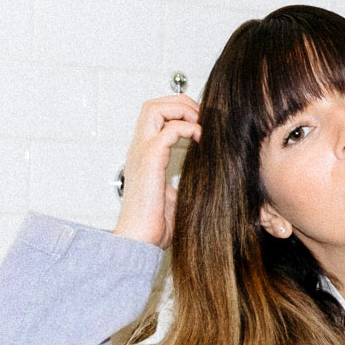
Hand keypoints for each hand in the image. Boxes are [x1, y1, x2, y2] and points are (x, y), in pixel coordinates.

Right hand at [112, 94, 201, 247]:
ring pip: (154, 109)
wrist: (139, 241)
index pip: (155, 116)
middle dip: (180, 102)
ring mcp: (142, 153)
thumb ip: (184, 181)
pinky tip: (200, 140)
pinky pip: (168, 130)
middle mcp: (139, 149)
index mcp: (144, 155)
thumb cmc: (154, 226)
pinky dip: (187, 128)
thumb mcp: (175, 196)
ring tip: (200, 124)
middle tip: (203, 117)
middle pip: (152, 105)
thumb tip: (206, 178)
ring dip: (182, 109)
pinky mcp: (150, 161)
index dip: (178, 110)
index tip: (202, 122)